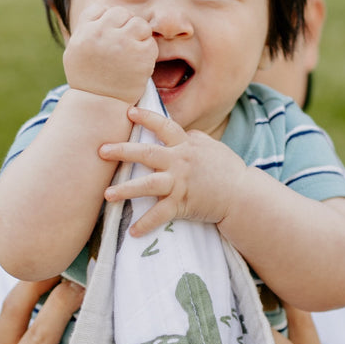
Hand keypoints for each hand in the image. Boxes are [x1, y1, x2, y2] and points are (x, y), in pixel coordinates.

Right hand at [62, 4, 157, 102]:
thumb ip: (85, 29)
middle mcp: (102, 33)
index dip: (108, 21)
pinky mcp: (141, 55)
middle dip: (125, 27)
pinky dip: (148, 52)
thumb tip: (102, 10)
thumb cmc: (87, 80)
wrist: (99, 105)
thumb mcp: (74, 52)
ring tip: (133, 53)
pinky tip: (140, 63)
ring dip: (139, 36)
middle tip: (124, 47)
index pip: (101, 9)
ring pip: (139, 23)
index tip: (109, 37)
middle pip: (121, 13)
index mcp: (85, 32)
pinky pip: (151, 42)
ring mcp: (123, 43)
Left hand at [99, 106, 247, 235]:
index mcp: (187, 145)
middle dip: (122, 151)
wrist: (243, 196)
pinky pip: (161, 215)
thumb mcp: (213, 147)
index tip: (129, 111)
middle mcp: (181, 161)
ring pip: (148, 184)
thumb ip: (194, 138)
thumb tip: (183, 132)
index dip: (146, 118)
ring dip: (126, 189)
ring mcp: (181, 183)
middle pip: (147, 153)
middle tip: (101, 150)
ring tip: (107, 194)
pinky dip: (146, 224)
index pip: (164, 126)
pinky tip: (132, 232)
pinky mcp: (183, 203)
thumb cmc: (228, 171)